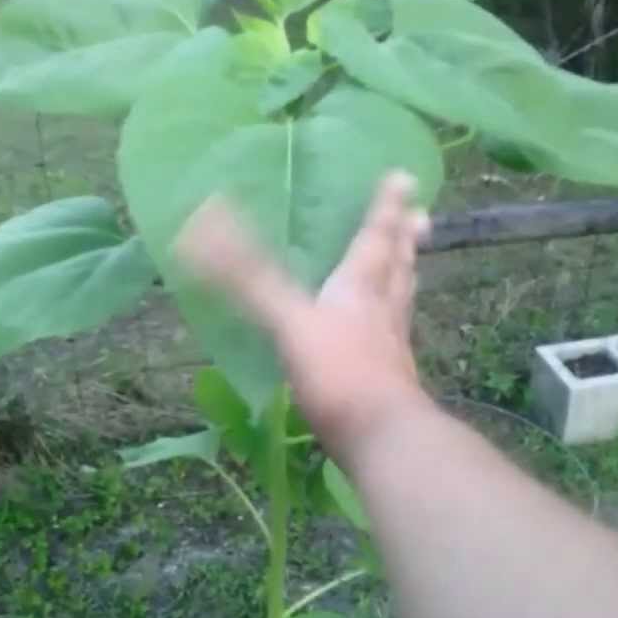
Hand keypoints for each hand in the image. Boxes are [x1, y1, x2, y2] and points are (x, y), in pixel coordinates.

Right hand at [174, 170, 433, 458]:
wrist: (385, 440)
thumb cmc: (339, 372)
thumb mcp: (287, 319)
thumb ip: (247, 276)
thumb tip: (196, 225)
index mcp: (360, 288)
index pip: (375, 237)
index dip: (386, 207)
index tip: (403, 176)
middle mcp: (382, 311)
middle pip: (397, 267)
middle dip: (404, 240)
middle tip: (421, 216)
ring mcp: (392, 349)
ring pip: (401, 302)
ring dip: (405, 279)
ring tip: (411, 264)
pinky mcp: (391, 386)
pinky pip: (394, 342)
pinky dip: (393, 327)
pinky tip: (389, 338)